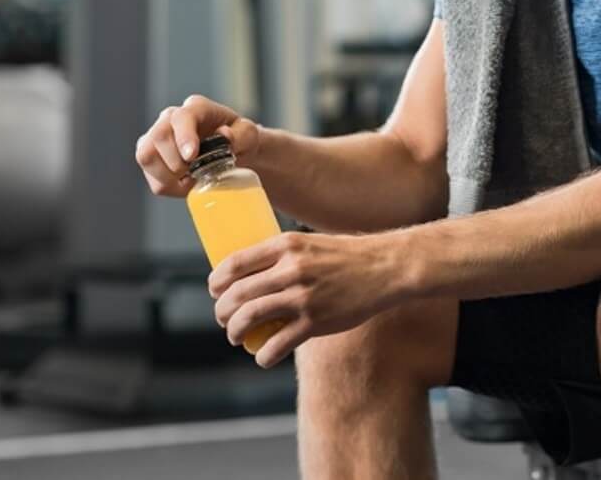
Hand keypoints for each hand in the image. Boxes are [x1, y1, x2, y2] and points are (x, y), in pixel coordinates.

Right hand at [134, 94, 261, 196]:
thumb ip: (241, 135)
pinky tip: (186, 182)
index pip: (182, 117)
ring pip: (146, 156)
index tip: (191, 157)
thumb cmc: (239, 140)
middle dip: (176, 161)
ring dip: (169, 175)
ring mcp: (155, 136)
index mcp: (197, 108)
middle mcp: (170, 118)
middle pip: (158, 136)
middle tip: (195, 172)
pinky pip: (151, 178)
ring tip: (191, 178)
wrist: (232, 152)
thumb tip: (223, 136)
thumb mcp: (249, 136)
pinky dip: (169, 186)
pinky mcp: (150, 157)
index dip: (184, 137)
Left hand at [209, 231, 403, 367]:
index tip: (215, 291)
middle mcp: (290, 269)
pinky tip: (264, 357)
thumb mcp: (311, 243)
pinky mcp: (316, 321)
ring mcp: (302, 296)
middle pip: (236, 294)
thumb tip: (253, 275)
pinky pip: (276, 344)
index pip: (233, 264)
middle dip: (222, 312)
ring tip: (236, 337)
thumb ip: (284, 256)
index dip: (216, 282)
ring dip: (235, 332)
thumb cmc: (348, 256)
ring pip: (249, 318)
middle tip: (225, 319)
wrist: (386, 268)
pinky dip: (263, 355)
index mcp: (286, 245)